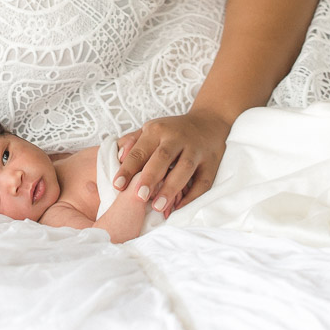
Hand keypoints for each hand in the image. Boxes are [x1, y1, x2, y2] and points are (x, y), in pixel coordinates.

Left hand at [113, 111, 230, 211]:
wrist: (208, 122)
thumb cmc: (172, 131)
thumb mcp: (151, 130)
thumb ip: (132, 142)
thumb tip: (119, 157)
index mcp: (157, 130)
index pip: (140, 150)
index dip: (128, 168)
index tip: (118, 185)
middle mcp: (177, 137)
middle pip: (163, 157)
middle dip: (151, 177)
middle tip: (139, 196)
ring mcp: (196, 149)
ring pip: (185, 168)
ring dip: (171, 188)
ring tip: (158, 206)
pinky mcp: (211, 162)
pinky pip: (203, 181)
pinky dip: (192, 196)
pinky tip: (179, 207)